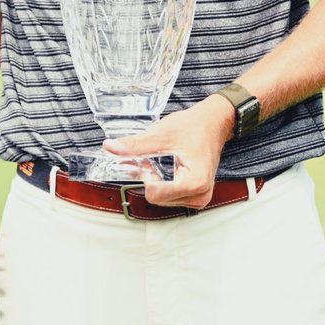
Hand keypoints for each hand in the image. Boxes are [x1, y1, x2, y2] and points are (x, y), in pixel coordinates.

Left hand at [103, 94, 233, 207]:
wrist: (213, 123)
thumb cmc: (194, 127)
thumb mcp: (161, 134)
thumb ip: (135, 145)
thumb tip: (111, 148)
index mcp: (195, 182)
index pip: (155, 195)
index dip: (146, 177)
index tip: (148, 161)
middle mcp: (200, 195)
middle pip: (158, 199)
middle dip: (150, 180)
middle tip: (152, 160)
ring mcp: (200, 197)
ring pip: (163, 201)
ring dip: (156, 183)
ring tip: (160, 163)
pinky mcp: (197, 195)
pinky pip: (172, 198)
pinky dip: (163, 185)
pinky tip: (163, 169)